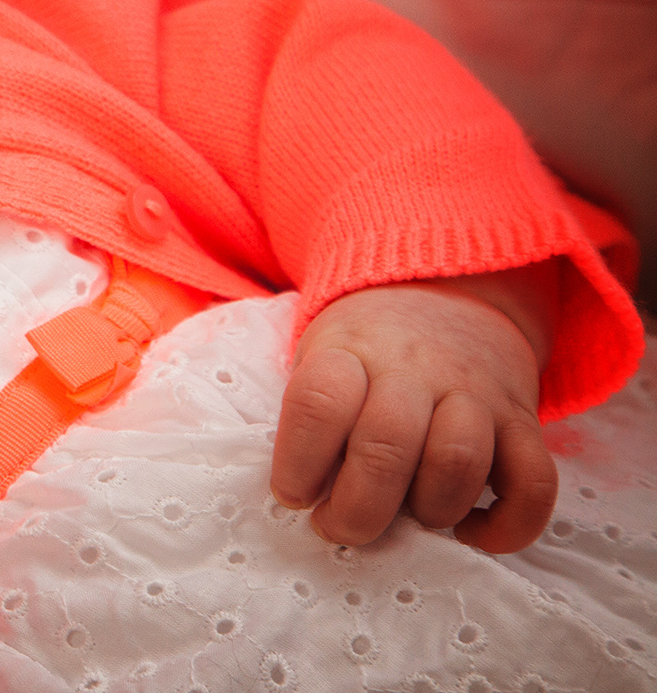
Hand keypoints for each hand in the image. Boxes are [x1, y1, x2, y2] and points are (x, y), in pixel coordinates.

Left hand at [270, 264, 559, 553]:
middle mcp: (414, 369)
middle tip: (340, 527)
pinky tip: (471, 532)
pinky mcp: (523, 421)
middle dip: (357, 509)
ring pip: (458, 460)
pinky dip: (507, 525)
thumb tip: (311, 500)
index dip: (298, 461)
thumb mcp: (322, 357)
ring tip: (409, 517)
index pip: (319, 401)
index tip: (292, 495)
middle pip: (387, 445)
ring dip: (429, 509)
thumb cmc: (368, 351)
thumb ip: (314, 420)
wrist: (448, 296)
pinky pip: (534, 484)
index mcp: (350, 352)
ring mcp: (475, 393)